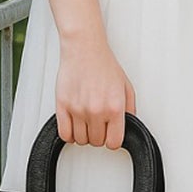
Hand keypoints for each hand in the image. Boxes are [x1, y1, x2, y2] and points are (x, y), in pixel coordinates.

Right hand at [55, 35, 135, 149]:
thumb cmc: (104, 65)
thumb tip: (127, 126)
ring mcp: (78, 109)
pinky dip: (69, 134)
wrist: (84, 49)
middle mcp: (96, 110)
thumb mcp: (126, 87)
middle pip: (97, 142)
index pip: (113, 142)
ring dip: (84, 135)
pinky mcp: (63, 105)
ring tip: (86, 123)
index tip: (110, 135)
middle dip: (98, 136)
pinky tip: (74, 126)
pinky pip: (64, 134)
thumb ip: (129, 109)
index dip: (112, 140)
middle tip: (98, 124)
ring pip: (80, 140)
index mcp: (114, 107)